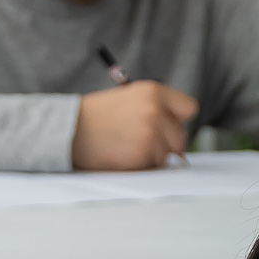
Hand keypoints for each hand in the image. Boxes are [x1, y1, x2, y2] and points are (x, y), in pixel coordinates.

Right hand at [72, 80, 198, 169]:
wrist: (69, 129)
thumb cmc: (97, 116)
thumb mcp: (130, 98)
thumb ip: (157, 110)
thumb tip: (179, 138)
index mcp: (153, 91)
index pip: (189, 108)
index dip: (176, 119)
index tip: (165, 124)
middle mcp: (155, 110)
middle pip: (180, 137)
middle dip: (164, 142)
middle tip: (137, 138)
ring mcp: (150, 134)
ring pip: (168, 155)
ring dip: (152, 156)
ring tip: (126, 145)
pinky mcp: (142, 155)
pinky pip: (153, 166)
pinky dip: (141, 165)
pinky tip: (122, 154)